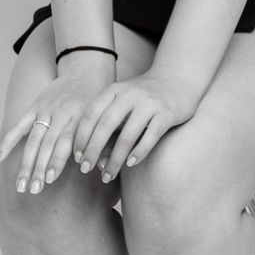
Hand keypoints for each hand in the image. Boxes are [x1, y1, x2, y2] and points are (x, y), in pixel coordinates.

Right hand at [0, 58, 115, 194]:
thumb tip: (103, 169)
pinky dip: (8, 142)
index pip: (65, 141)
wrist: (86, 69)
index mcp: (79, 117)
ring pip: (33, 139)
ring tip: (21, 185)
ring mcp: (45, 110)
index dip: (57, 160)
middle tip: (34, 190)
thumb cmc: (99, 100)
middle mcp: (60, 113)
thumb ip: (103, 142)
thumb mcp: (105, 118)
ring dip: (26, 163)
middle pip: (47, 144)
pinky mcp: (35, 107)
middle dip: (39, 168)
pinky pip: (19, 126)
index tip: (50, 179)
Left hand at [73, 70, 201, 182]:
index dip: (81, 136)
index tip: (76, 157)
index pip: (91, 114)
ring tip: (108, 175)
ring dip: (115, 159)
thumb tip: (91, 154)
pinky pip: (150, 137)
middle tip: (85, 169)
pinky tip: (130, 164)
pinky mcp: (166, 114)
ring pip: (127, 135)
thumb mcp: (122, 100)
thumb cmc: (144, 96)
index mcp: (114, 90)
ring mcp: (149, 104)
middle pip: (106, 125)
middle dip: (93, 149)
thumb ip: (107, 120)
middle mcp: (129, 95)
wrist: (178, 79)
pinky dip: (139, 152)